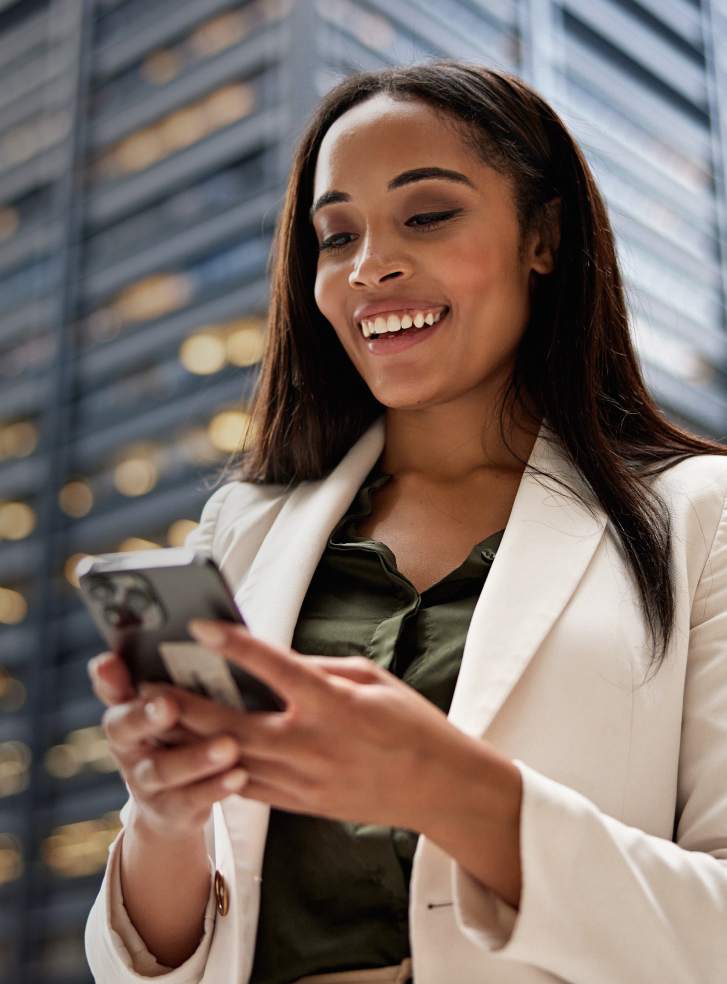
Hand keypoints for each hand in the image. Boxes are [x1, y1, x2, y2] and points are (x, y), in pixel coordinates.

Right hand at [87, 652, 246, 839]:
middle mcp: (128, 745)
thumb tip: (205, 628)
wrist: (173, 805)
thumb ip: (178, 672)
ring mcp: (145, 782)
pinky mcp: (170, 812)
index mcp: (127, 708)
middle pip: (126, 728)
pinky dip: (214, 788)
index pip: (111, 688)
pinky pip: (191, 801)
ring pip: (163, 770)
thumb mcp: (174, 701)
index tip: (110, 661)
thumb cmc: (182, 733)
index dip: (107, 677)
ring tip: (228, 745)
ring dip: (195, 757)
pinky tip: (239, 775)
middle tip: (169, 704)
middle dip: (145, 715)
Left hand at [173, 620, 522, 905]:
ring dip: (190, 742)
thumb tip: (273, 660)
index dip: (236, 645)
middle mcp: (314, 744)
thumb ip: (318, 668)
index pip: (277, 669)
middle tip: (146, 686)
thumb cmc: (410, 724)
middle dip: (184, 706)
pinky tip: (191, 754)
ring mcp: (305, 780)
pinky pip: (247, 787)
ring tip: (156, 720)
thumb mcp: (372, 677)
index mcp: (335, 705)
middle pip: (234, 725)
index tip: (200, 627)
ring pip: (231, 761)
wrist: (437, 788)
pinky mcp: (301, 804)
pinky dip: (216, 768)